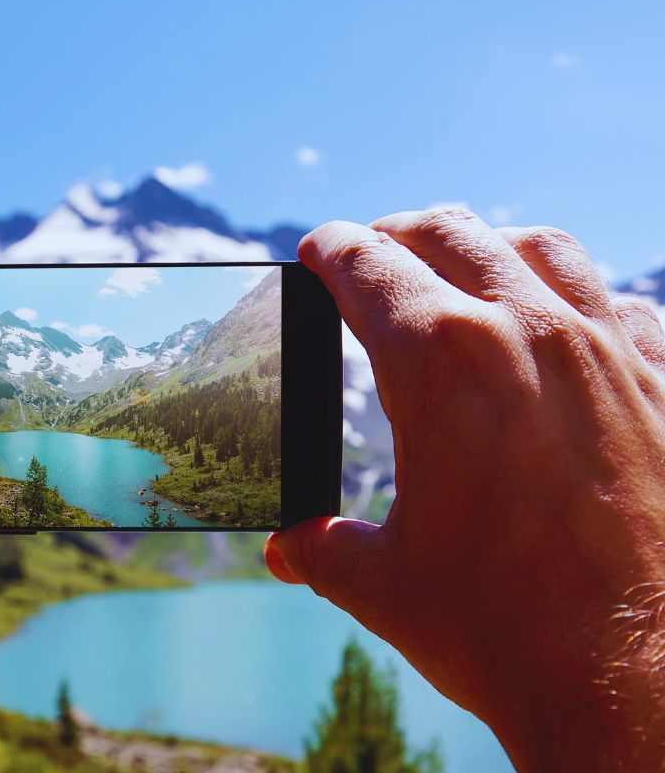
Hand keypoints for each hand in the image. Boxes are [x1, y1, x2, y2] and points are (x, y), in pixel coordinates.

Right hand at [264, 209, 664, 770]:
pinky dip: (576, 297)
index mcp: (439, 362)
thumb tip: (288, 545)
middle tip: (368, 259)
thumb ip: (320, 547)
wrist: (639, 684)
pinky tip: (560, 331)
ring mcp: (606, 352)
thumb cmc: (503, 631)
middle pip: (447, 231)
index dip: (328, 252)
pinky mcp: (662, 387)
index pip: (365, 264)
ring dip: (486, 247)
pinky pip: (619, 302)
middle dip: (393, 235)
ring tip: (461, 274)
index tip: (314, 255)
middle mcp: (527, 332)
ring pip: (540, 245)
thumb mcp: (379, 584)